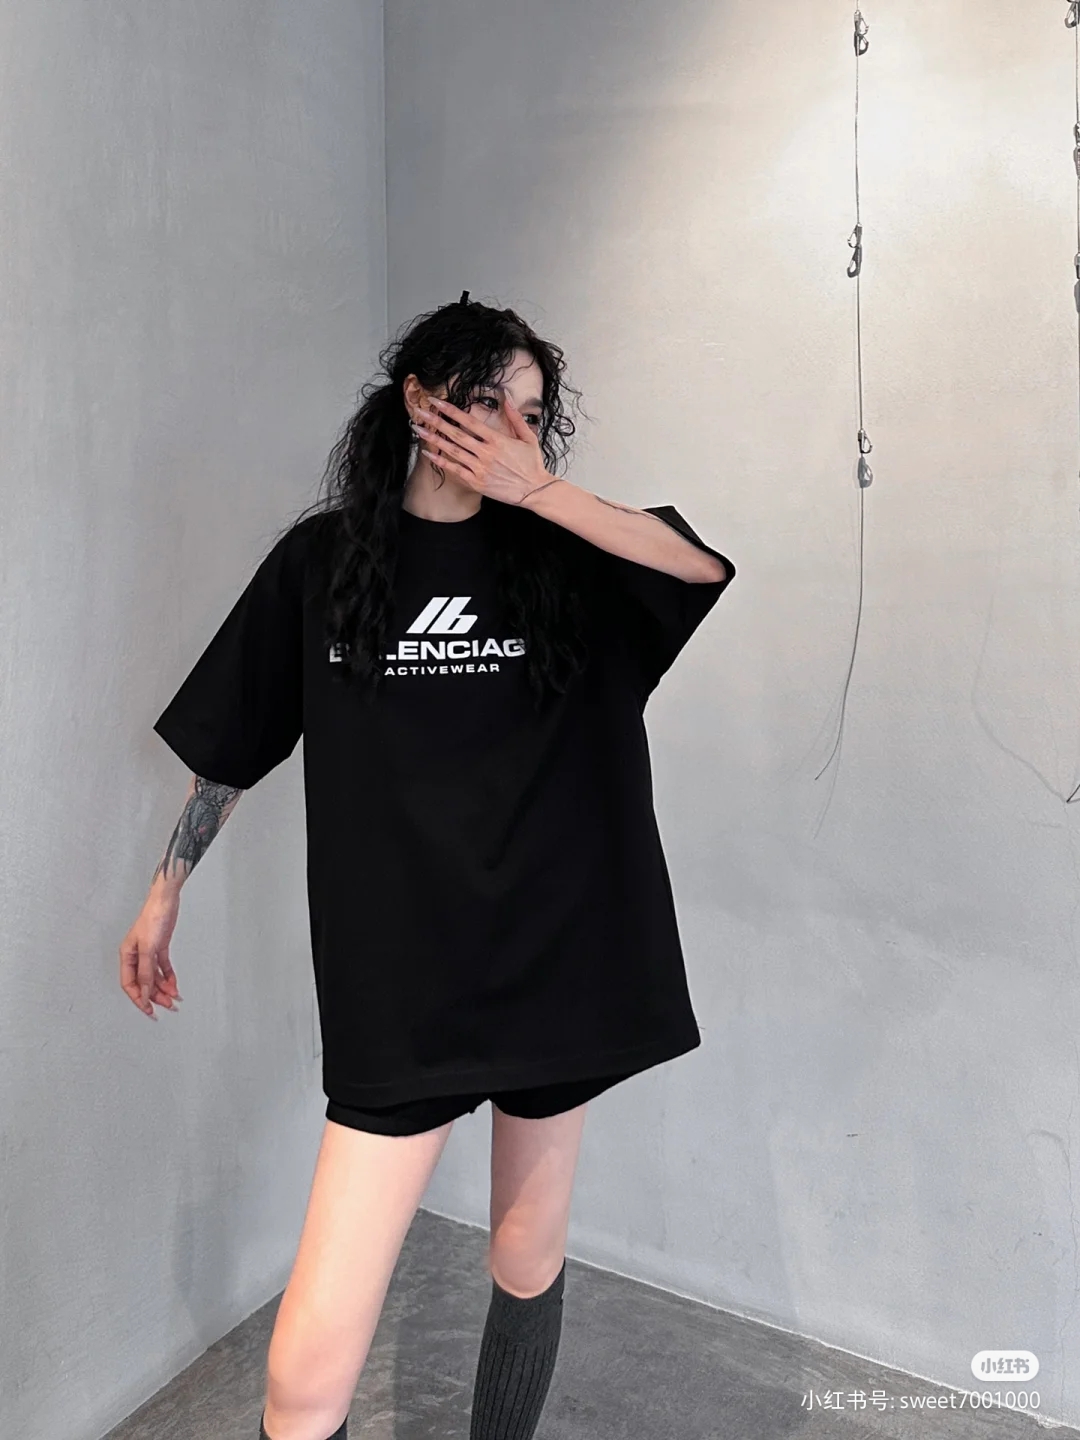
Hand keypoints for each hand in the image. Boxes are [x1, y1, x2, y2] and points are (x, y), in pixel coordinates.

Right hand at [119, 886, 182, 1018]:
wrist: (166, 902)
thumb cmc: (153, 918)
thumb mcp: (148, 949)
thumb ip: (146, 972)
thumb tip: (144, 993)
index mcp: (127, 956)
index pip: (130, 984)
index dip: (138, 998)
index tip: (149, 1010)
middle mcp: (136, 956)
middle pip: (144, 982)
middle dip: (155, 996)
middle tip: (167, 1006)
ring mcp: (148, 953)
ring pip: (154, 977)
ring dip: (164, 988)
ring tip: (174, 998)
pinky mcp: (160, 948)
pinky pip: (163, 968)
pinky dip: (169, 977)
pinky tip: (174, 985)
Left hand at [412, 394, 555, 505]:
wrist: (535, 490)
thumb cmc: (532, 464)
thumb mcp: (528, 437)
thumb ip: (516, 418)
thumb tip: (507, 399)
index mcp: (497, 440)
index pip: (469, 421)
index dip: (451, 410)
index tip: (437, 401)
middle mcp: (486, 453)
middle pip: (456, 434)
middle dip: (436, 421)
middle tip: (420, 412)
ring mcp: (480, 468)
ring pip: (453, 451)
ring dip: (434, 440)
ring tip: (418, 430)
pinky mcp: (477, 482)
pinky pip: (455, 470)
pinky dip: (441, 462)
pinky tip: (428, 454)